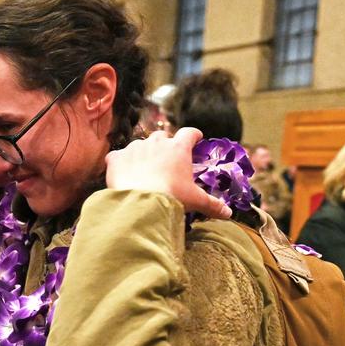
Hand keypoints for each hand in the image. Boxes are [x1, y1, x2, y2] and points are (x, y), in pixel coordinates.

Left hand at [106, 127, 231, 219]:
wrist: (139, 202)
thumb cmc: (171, 197)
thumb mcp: (195, 201)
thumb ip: (212, 204)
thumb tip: (228, 213)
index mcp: (178, 148)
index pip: (189, 133)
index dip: (193, 135)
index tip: (195, 138)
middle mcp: (156, 143)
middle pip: (162, 136)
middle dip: (164, 144)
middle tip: (166, 158)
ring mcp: (134, 148)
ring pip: (139, 144)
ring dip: (142, 153)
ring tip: (143, 168)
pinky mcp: (116, 157)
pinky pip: (117, 155)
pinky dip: (119, 162)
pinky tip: (121, 171)